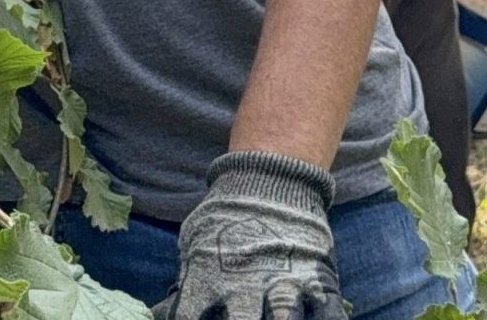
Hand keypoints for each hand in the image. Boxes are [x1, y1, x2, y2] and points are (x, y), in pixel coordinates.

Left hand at [157, 153, 345, 319]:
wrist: (270, 181)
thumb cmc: (228, 218)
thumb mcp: (197, 245)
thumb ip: (185, 283)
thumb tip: (158, 314)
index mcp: (208, 277)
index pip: (187, 318)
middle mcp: (244, 286)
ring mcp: (282, 284)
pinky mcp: (315, 280)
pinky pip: (328, 317)